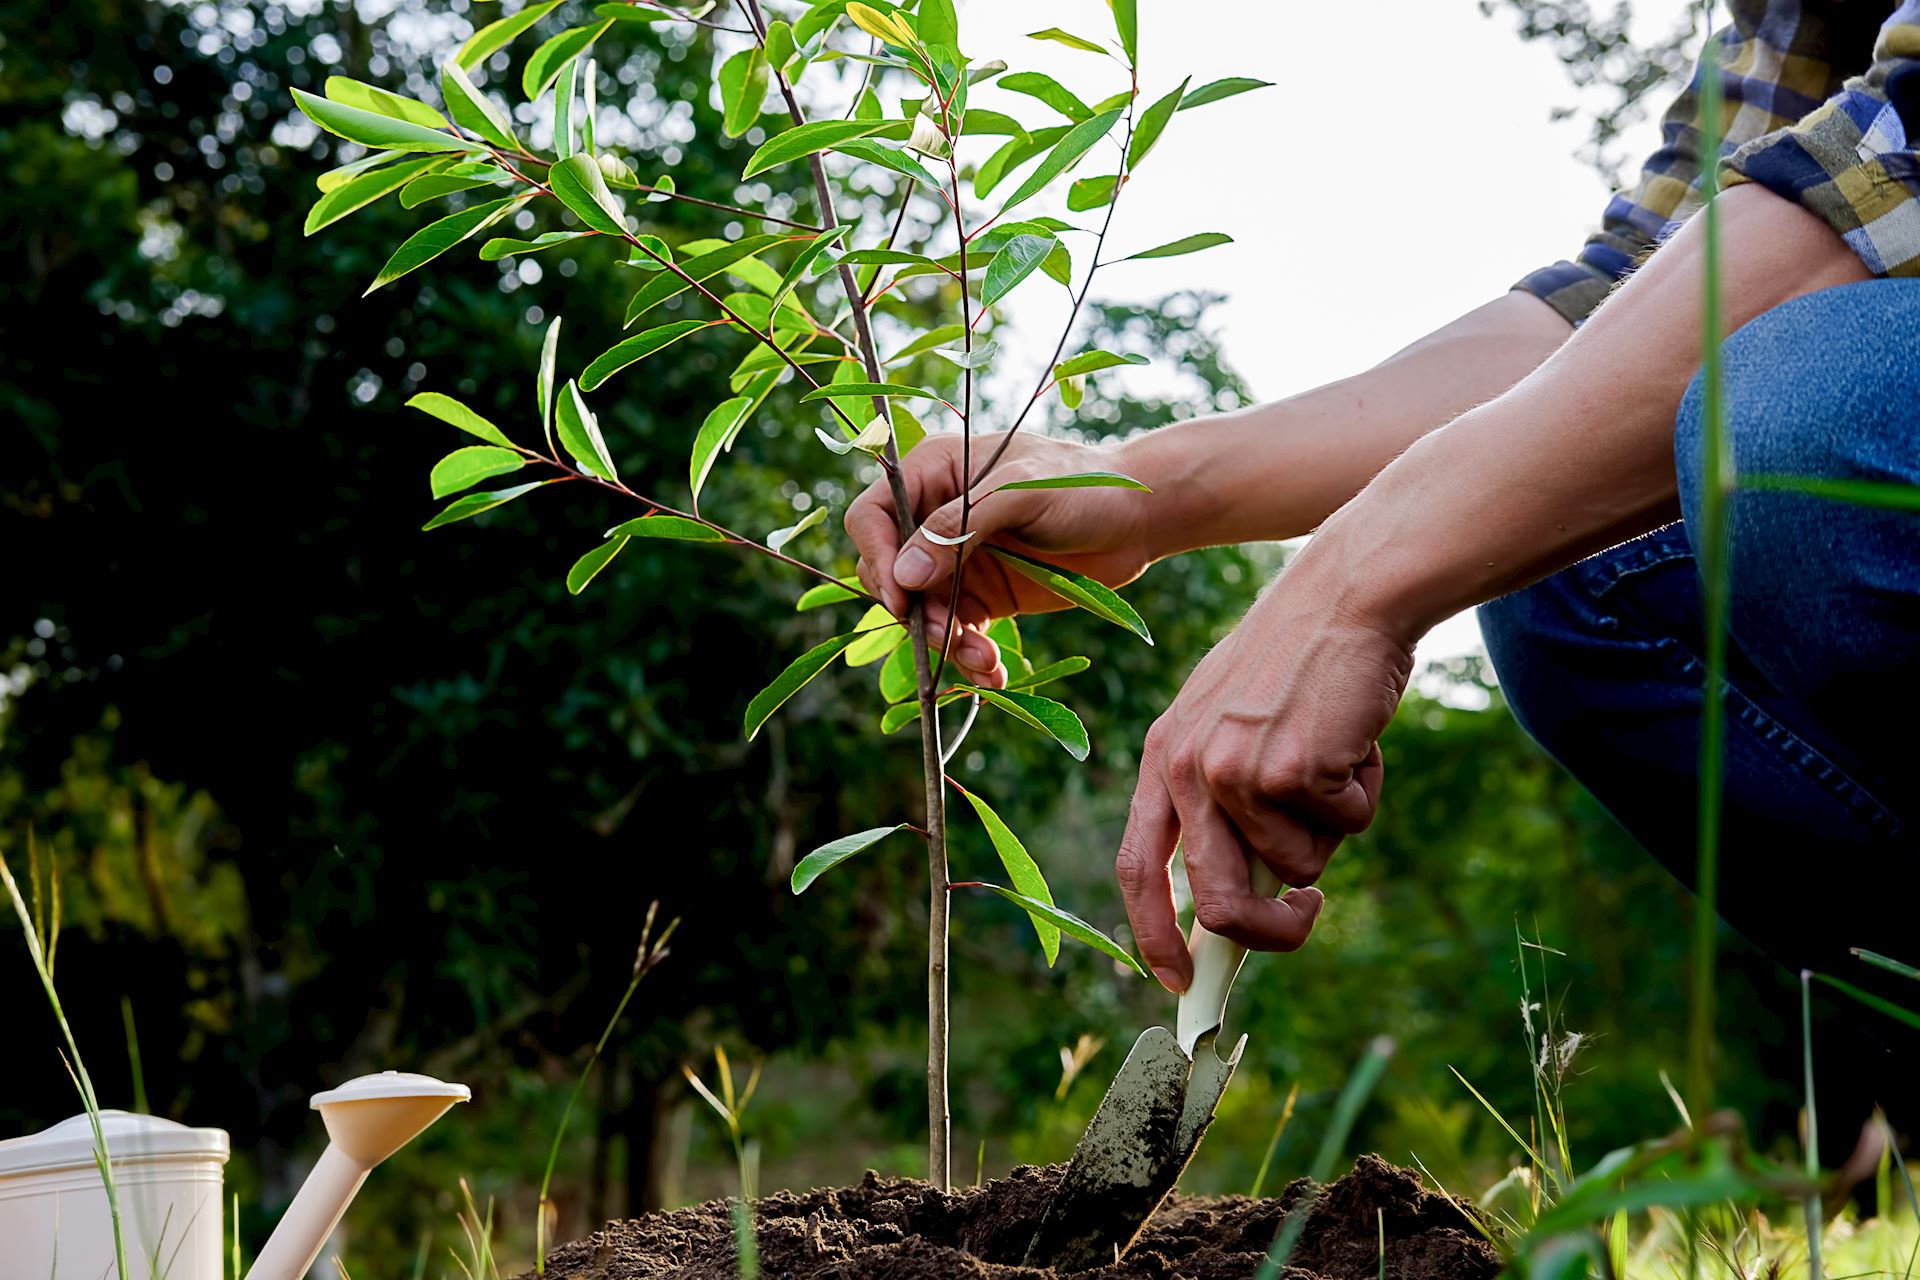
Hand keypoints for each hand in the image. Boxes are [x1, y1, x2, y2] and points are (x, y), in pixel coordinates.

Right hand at [844, 432, 1158, 686]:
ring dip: (945, 644)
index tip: (902, 598)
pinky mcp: (985, 596)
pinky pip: (958, 633)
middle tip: (948, 636)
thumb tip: (905, 576)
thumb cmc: (1084, 485)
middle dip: (915, 612)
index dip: (878, 557)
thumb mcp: (1022, 493)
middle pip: (891, 572)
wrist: (1140, 517)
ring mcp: (959, 560)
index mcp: (934, 472)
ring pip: (924, 612)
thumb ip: (961, 528)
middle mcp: (937, 517)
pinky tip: (994, 675)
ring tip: (983, 662)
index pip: (874, 516)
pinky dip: (970, 658)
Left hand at [1116, 557, 1415, 991]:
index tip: (1178, 981)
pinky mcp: (1293, 770)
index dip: (1153, 935)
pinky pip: (1346, 826)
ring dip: (1334, 826)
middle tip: (1309, 916)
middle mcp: (1186, 767)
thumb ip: (1222, 800)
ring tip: (1336, 756)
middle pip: (1220, 904)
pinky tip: (1355, 738)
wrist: (1348, 594)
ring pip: (1300, 864)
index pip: (1137, 868)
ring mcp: (1236, 770)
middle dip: (1272, 933)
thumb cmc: (1299, 664)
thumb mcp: (1231, 724)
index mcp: (1161, 757)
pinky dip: (1364, 794)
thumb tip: (1241, 901)